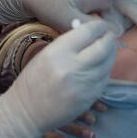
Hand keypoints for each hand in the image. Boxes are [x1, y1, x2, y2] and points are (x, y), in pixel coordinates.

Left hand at [0, 0, 136, 39]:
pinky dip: (116, 25)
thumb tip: (114, 33)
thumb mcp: (70, 19)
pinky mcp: (95, 4)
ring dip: (128, 25)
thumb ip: (92, 27)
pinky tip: (116, 38)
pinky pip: (111, 16)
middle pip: (128, 6)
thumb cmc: (51, 5)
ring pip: (120, 13)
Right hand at [0, 21, 116, 137]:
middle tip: (110, 34)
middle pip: (102, 47)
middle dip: (109, 38)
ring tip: (109, 48)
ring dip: (110, 53)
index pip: (87, 32)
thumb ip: (67, 44)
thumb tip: (89, 31)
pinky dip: (106, 69)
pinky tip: (103, 65)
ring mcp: (82, 85)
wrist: (26, 112)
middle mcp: (71, 67)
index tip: (102, 25)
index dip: (99, 26)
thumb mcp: (45, 55)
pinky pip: (104, 80)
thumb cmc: (32, 81)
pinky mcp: (88, 99)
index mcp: (57, 52)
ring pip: (107, 64)